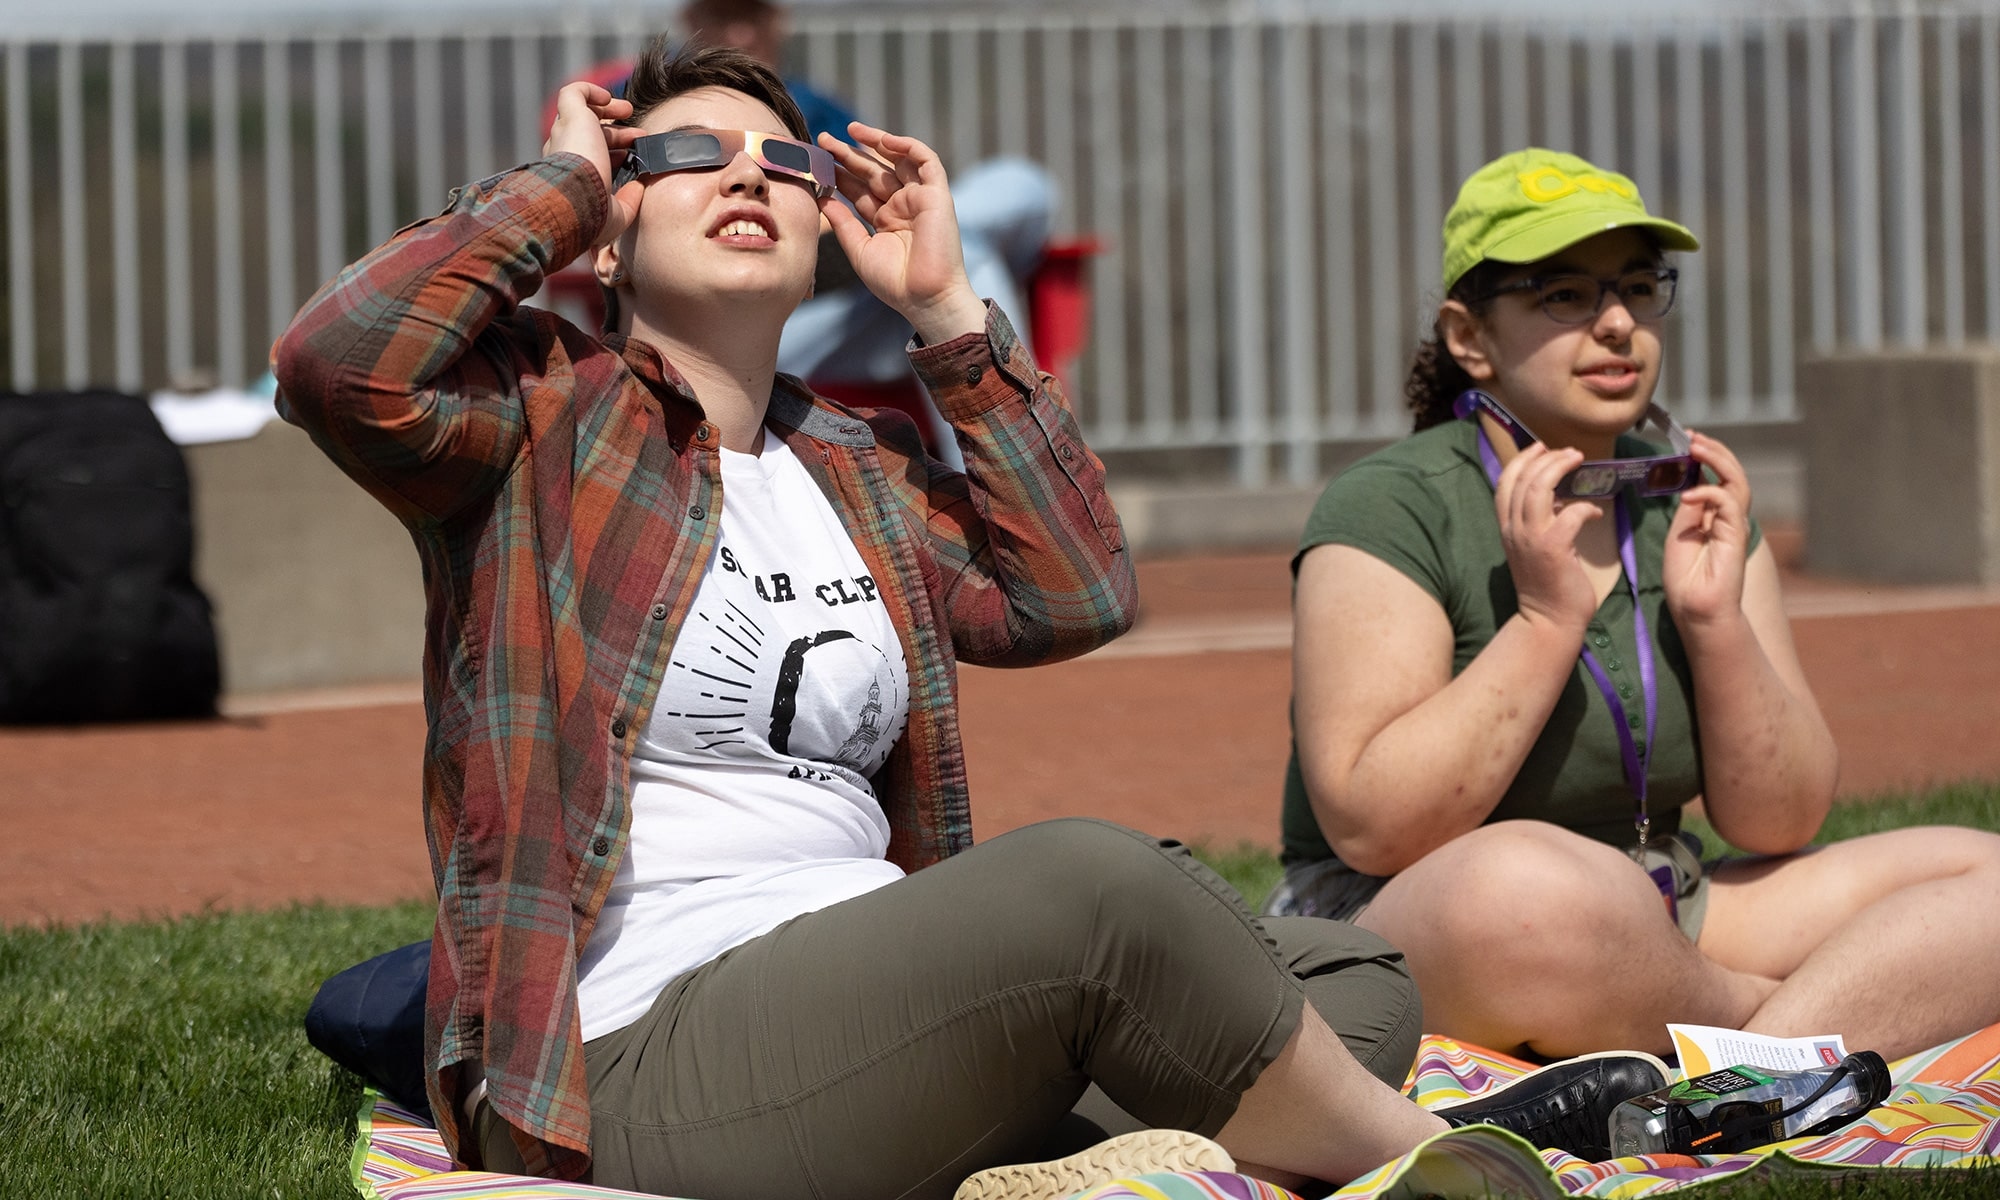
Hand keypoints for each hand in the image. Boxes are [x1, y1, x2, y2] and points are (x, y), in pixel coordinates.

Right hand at [541, 80, 644, 248]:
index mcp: (573, 174)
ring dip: (605, 108)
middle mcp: (565, 152)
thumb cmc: (592, 214)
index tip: (631, 156)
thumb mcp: (616, 215)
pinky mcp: (570, 116)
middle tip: (638, 136)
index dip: (613, 151)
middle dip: (616, 132)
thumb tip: (638, 189)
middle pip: (588, 133)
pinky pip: (573, 92)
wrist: (576, 200)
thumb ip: (627, 202)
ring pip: (580, 110)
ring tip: (628, 109)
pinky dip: (590, 90)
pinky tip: (608, 99)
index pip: (591, 154)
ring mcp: (565, 132)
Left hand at [817, 123, 986, 343]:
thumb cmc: (894, 283)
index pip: (859, 189)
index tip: (815, 162)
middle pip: (874, 171)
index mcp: (886, 219)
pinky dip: (907, 147)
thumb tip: (821, 197)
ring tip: (850, 130)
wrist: (924, 298)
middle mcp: (903, 205)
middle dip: (849, 154)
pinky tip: (883, 140)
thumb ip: (842, 222)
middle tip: (824, 140)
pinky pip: (926, 160)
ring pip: (897, 160)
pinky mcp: (937, 194)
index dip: (839, 174)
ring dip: (876, 142)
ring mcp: (920, 198)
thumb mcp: (859, 249)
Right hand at [1494, 442, 1604, 634]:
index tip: (1540, 448)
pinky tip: (1595, 512)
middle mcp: (1514, 529)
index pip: (1505, 482)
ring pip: (1539, 489)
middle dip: (1547, 458)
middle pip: (1523, 479)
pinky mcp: (1553, 548)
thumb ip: (1537, 522)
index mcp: (1507, 528)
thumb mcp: (1532, 548)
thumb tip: (1557, 499)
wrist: (1548, 620)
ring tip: (1578, 461)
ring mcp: (1531, 538)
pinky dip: (1585, 507)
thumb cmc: (1547, 585)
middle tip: (1569, 452)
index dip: (1522, 460)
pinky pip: (1570, 513)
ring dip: (1560, 469)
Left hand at [1663, 431, 1754, 628]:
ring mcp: (1735, 525)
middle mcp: (1729, 518)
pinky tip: (1689, 495)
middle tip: (1694, 437)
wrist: (1696, 610)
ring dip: (1717, 460)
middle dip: (1714, 451)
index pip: (1718, 477)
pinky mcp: (1736, 536)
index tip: (1688, 442)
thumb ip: (1688, 511)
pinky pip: (1729, 502)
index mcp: (1714, 517)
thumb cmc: (1686, 580)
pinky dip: (1709, 492)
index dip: (1706, 458)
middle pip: (1732, 474)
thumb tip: (1689, 486)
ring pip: (1737, 482)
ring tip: (1696, 448)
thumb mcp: (1679, 536)